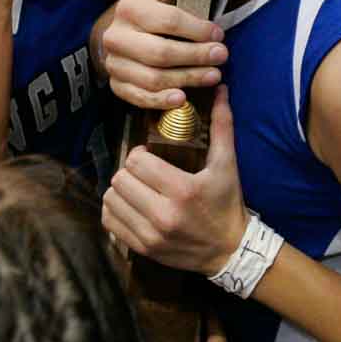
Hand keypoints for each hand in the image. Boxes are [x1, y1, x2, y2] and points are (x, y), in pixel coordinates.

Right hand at [99, 0, 225, 110]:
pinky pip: (138, 97)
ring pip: (153, 78)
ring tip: (213, 76)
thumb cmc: (146, 11)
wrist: (117, 35)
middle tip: (222, 57)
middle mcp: (116, 37)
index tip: (219, 34)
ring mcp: (115, 64)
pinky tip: (183, 98)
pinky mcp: (116, 85)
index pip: (167, 21)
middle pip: (161, 53)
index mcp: (129, 9)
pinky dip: (161, 101)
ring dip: (187, 79)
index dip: (196, 30)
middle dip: (196, 57)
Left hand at [103, 83, 248, 275]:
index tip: (150, 158)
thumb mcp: (228, 165)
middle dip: (129, 172)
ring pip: (111, 200)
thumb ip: (221, 126)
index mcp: (183, 190)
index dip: (140, 155)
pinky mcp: (144, 249)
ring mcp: (151, 235)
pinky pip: (110, 223)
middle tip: (143, 174)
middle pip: (120, 180)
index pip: (137, 162)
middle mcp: (164, 215)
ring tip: (136, 189)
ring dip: (121, 191)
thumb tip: (221, 89)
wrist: (230, 251)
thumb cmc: (227, 204)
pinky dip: (116, 211)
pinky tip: (130, 206)